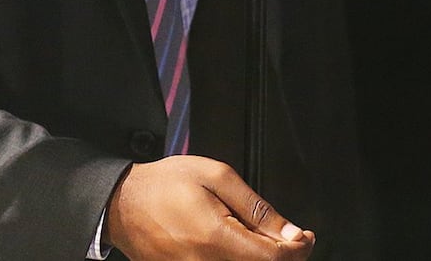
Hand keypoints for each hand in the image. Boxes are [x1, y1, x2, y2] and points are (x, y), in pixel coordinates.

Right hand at [105, 156, 313, 258]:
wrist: (124, 203)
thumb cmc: (166, 184)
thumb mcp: (218, 177)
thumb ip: (257, 208)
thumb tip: (290, 232)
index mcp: (215, 238)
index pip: (273, 260)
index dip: (298, 249)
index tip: (306, 236)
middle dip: (282, 255)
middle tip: (288, 235)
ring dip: (262, 259)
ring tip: (259, 236)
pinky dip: (240, 260)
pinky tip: (240, 245)